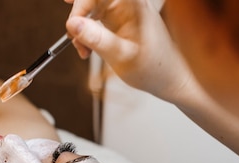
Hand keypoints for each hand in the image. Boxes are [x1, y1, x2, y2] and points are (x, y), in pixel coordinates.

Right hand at [64, 0, 193, 101]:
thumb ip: (97, 39)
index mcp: (133, 4)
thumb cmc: (154, 69)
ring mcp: (122, 12)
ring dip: (81, 27)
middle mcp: (127, 4)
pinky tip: (87, 49)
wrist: (168, 80)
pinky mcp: (118, 22)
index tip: (69, 8)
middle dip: (79, 15)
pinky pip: (95, 20)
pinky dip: (87, 34)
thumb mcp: (122, 56)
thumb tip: (72, 24)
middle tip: (74, 36)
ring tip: (82, 49)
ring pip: (90, 8)